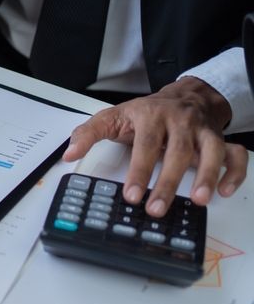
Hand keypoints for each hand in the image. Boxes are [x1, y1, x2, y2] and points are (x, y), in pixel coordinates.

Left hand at [63, 78, 247, 216]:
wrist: (184, 95)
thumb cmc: (145, 113)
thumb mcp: (112, 117)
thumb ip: (88, 134)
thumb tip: (68, 154)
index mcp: (151, 116)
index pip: (145, 145)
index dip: (139, 171)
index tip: (131, 195)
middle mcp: (180, 121)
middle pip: (177, 152)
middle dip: (167, 182)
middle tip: (156, 209)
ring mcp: (203, 130)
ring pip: (211, 151)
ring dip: (206, 176)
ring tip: (199, 200)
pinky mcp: (220, 139)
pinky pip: (235, 155)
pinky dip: (234, 172)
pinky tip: (225, 191)